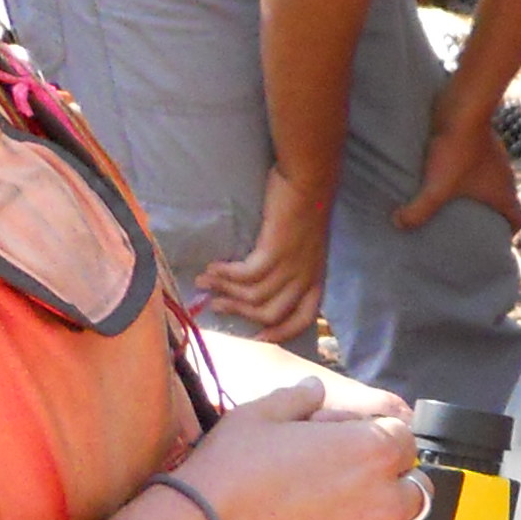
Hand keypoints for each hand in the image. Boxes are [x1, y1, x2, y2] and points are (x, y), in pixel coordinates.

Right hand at [164, 376, 424, 519]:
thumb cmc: (230, 471)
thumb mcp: (260, 414)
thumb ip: (299, 397)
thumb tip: (315, 388)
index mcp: (372, 448)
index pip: (405, 439)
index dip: (379, 440)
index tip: (354, 449)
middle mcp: (386, 496)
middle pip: (415, 485)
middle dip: (391, 481)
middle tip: (354, 485)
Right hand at [197, 170, 332, 342]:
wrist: (308, 181)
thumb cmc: (302, 210)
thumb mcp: (303, 248)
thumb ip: (289, 268)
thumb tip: (258, 286)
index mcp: (315, 279)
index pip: (302, 319)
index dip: (280, 333)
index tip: (257, 338)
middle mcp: (305, 278)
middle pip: (270, 314)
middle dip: (240, 313)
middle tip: (215, 305)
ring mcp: (292, 266)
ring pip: (253, 297)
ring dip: (225, 291)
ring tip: (205, 282)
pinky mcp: (275, 251)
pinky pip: (245, 275)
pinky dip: (225, 274)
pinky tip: (212, 267)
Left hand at [395, 95, 520, 232]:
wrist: (462, 105)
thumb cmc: (456, 149)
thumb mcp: (436, 186)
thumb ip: (418, 210)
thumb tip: (398, 224)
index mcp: (502, 192)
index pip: (518, 218)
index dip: (509, 232)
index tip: (494, 239)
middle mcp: (504, 175)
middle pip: (505, 201)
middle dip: (491, 214)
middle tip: (470, 225)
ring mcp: (496, 156)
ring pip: (493, 181)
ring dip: (480, 191)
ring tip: (455, 200)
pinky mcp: (483, 141)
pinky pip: (481, 163)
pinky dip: (471, 171)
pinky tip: (448, 171)